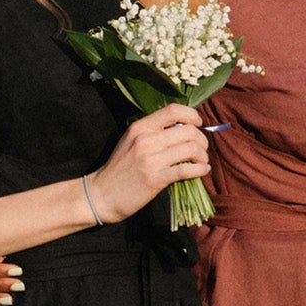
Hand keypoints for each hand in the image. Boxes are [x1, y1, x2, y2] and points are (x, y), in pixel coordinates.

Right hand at [88, 104, 208, 223]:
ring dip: (203, 156)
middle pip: (188, 131)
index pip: (173, 110)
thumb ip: (153, 132)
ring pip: (191, 149)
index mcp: (139, 127)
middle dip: (202, 140)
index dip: (192, 115)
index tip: (198, 124)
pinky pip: (187, 170)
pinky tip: (202, 171)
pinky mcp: (155, 179)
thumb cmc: (120, 168)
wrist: (102, 195)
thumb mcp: (131, 141)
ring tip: (201, 162)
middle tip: (201, 149)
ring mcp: (150, 160)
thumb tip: (185, 128)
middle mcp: (145, 140)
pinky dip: (200, 170)